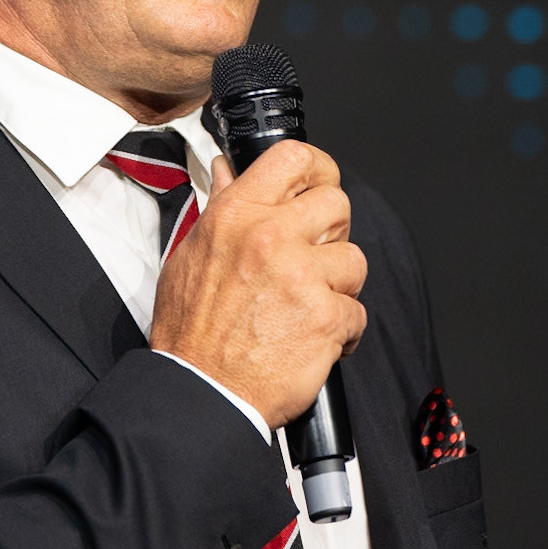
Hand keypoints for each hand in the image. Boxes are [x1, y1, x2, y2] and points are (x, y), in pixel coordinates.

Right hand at [149, 141, 366, 429]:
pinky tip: (312, 339)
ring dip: (338, 287)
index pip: (294, 157)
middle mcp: (270, 237)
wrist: (200, 391)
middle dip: (333, 233)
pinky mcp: (325, 318)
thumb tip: (227, 171)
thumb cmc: (191, 332)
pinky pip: (357, 312)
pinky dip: (342, 332)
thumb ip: (218, 208)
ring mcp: (301, 276)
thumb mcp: (190, 255)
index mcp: (237, 216)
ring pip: (355, 261)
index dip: (318, 169)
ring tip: (307, 307)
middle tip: (314, 258)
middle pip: (337, 204)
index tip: (319, 184)